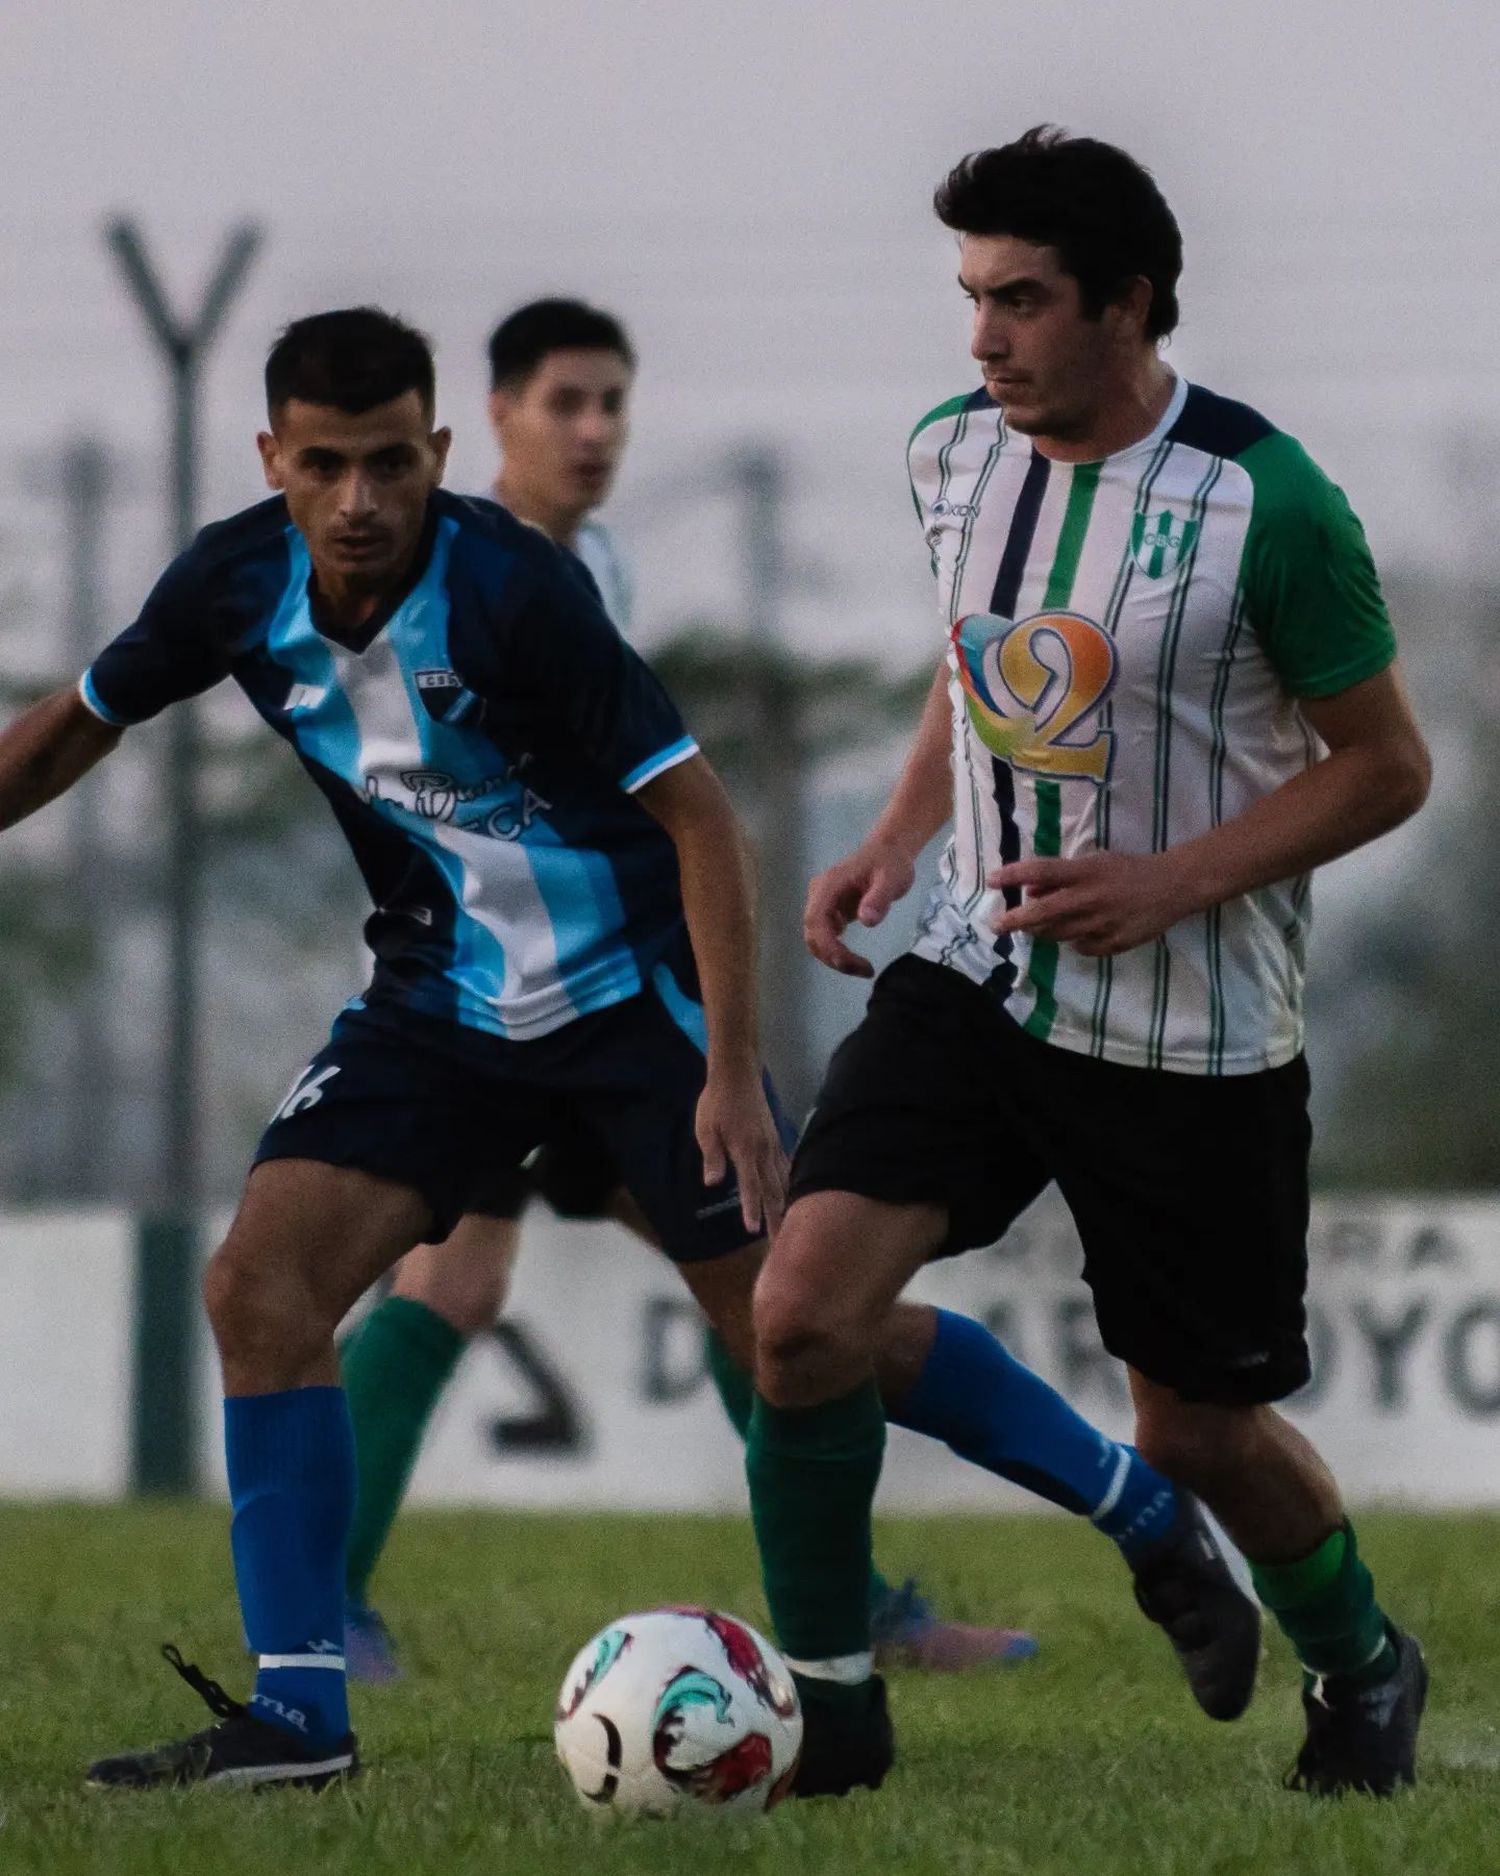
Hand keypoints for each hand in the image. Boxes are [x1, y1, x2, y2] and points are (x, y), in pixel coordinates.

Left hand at [696, 1064, 789, 1236]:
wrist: (737, 1075)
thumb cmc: (716, 1103)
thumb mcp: (705, 1129)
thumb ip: (712, 1156)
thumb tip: (713, 1183)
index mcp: (745, 1150)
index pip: (750, 1186)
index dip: (752, 1208)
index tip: (754, 1230)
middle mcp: (763, 1151)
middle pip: (772, 1189)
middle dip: (775, 1216)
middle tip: (779, 1241)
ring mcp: (773, 1145)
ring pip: (782, 1180)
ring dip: (785, 1204)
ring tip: (788, 1225)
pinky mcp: (775, 1139)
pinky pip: (786, 1167)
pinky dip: (790, 1184)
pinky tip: (791, 1194)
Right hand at [803, 839, 916, 976]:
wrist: (888, 852)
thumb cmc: (890, 863)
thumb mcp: (891, 878)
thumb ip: (879, 898)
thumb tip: (867, 921)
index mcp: (828, 885)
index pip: (816, 920)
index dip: (827, 945)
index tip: (849, 963)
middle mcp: (818, 894)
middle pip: (812, 934)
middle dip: (833, 957)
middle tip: (864, 970)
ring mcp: (822, 903)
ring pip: (816, 938)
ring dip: (834, 958)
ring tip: (863, 968)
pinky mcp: (829, 911)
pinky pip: (825, 936)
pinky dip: (836, 952)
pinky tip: (856, 959)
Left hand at [987, 851, 1196, 956]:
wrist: (1174, 886)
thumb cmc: (1128, 870)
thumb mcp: (1095, 863)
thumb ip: (1063, 878)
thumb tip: (1030, 891)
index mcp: (1086, 872)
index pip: (1042, 870)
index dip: (1014, 875)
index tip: (991, 880)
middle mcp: (1091, 897)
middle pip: (1044, 911)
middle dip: (1015, 920)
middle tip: (996, 925)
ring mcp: (1103, 923)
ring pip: (1058, 934)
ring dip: (1042, 931)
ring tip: (1034, 927)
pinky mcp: (1115, 942)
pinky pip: (1082, 947)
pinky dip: (1074, 942)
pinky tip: (1078, 934)